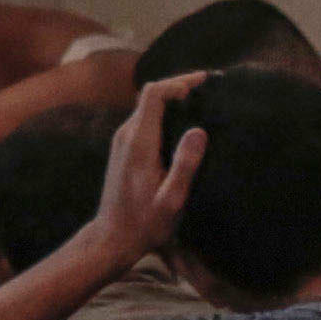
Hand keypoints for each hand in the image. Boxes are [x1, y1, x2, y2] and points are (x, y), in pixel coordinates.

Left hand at [88, 77, 206, 266]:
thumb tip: (199, 131)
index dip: (178, 82)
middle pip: (150, 95)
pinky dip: (164, 113)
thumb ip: (184, 165)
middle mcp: (126, 135)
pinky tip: (182, 124)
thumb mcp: (171, 199)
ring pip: (147, 107)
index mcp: (139, 142)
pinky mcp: (123, 149)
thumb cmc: (144, 223)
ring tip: (201, 101)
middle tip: (208, 87)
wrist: (112, 237)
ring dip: (172, 99)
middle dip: (179, 86)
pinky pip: (144, 120)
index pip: (154, 94)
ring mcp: (122, 141)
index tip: (203, 82)